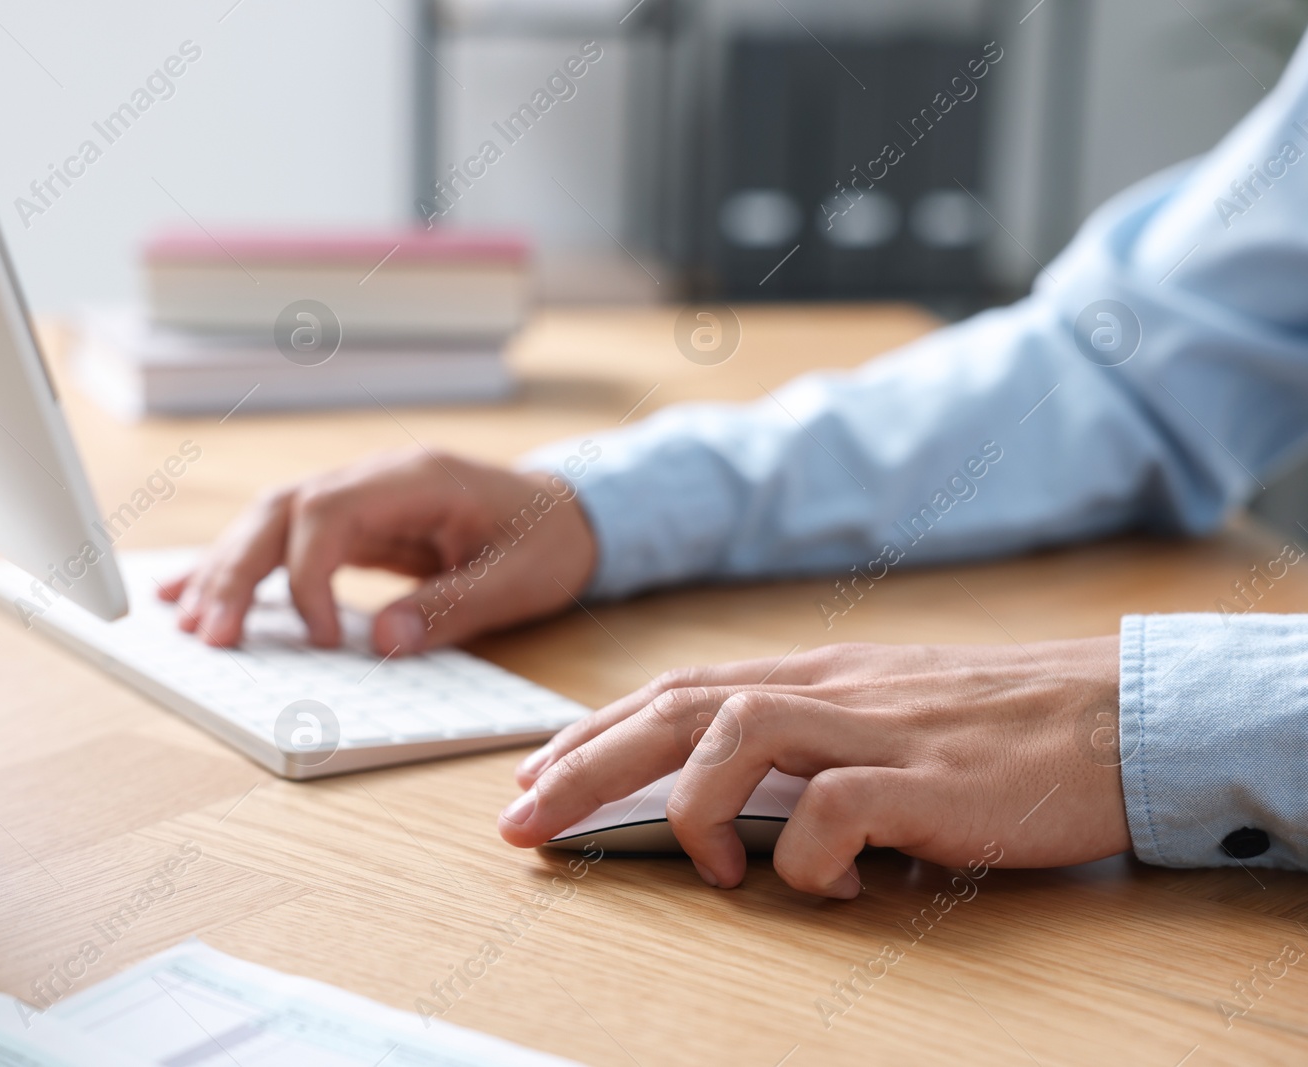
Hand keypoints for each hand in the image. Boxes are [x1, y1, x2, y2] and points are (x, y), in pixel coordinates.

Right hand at [158, 447, 597, 654]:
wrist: (570, 512)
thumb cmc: (550, 541)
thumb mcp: (521, 579)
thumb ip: (455, 606)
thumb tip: (384, 643)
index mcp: (417, 479)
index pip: (329, 513)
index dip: (308, 576)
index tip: (324, 641)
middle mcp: (376, 478)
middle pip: (282, 511)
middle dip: (238, 571)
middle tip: (210, 635)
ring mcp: (361, 496)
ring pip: (270, 521)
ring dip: (226, 569)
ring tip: (186, 621)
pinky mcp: (354, 523)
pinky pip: (285, 539)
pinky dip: (240, 565)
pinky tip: (193, 591)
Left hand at [498, 637, 1129, 897]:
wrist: (1113, 713)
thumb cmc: (995, 724)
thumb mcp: (881, 715)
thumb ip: (805, 743)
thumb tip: (730, 805)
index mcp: (811, 674)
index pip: (674, 692)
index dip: (591, 733)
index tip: (532, 775)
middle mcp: (827, 690)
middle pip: (675, 709)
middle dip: (581, 767)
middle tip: (519, 824)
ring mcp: (875, 729)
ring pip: (735, 733)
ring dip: (689, 804)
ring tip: (705, 867)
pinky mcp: (927, 778)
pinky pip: (834, 807)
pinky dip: (806, 855)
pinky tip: (823, 885)